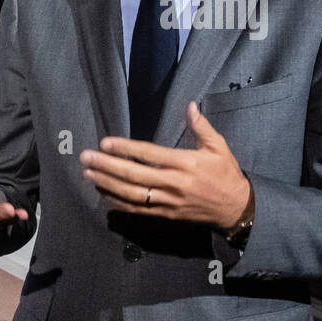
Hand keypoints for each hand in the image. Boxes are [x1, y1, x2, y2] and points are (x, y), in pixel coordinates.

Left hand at [79, 102, 251, 228]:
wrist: (235, 209)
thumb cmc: (225, 174)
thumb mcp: (219, 148)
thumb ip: (202, 127)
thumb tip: (190, 105)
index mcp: (186, 164)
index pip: (150, 154)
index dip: (126, 149)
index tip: (105, 142)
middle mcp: (175, 184)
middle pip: (135, 175)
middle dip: (107, 166)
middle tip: (86, 158)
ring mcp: (168, 201)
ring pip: (132, 194)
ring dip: (107, 184)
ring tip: (87, 174)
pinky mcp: (165, 215)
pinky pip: (137, 209)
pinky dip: (117, 202)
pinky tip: (102, 192)